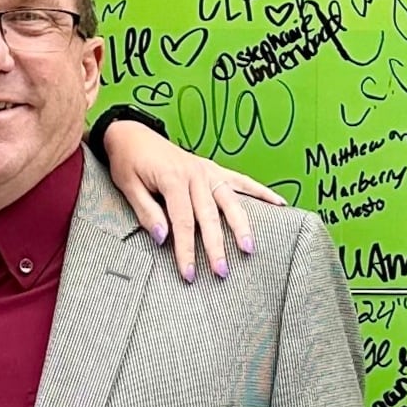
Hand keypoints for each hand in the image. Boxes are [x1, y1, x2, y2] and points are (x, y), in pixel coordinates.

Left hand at [101, 119, 281, 283]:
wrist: (132, 133)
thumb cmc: (128, 162)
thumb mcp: (128, 186)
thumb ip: (146, 212)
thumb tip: (162, 237)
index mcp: (172, 178)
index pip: (183, 222)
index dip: (186, 250)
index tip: (189, 273)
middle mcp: (195, 174)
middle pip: (209, 216)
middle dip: (216, 246)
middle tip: (221, 271)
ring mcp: (207, 171)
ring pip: (230, 201)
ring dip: (241, 225)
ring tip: (249, 248)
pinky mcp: (214, 170)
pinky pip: (242, 181)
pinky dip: (261, 192)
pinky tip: (279, 204)